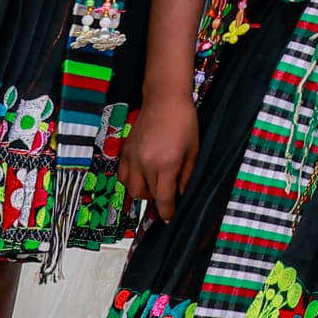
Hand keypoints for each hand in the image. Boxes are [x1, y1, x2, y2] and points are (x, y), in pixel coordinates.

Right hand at [118, 91, 197, 224]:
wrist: (164, 99)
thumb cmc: (184, 122)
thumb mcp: (193, 150)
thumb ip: (187, 175)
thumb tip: (181, 194)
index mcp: (166, 165)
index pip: (163, 198)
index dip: (167, 212)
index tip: (169, 218)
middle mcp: (146, 164)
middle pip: (149, 196)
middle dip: (159, 201)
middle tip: (168, 197)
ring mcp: (133, 158)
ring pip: (133, 189)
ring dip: (144, 193)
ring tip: (155, 186)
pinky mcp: (125, 151)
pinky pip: (123, 176)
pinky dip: (131, 182)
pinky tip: (142, 177)